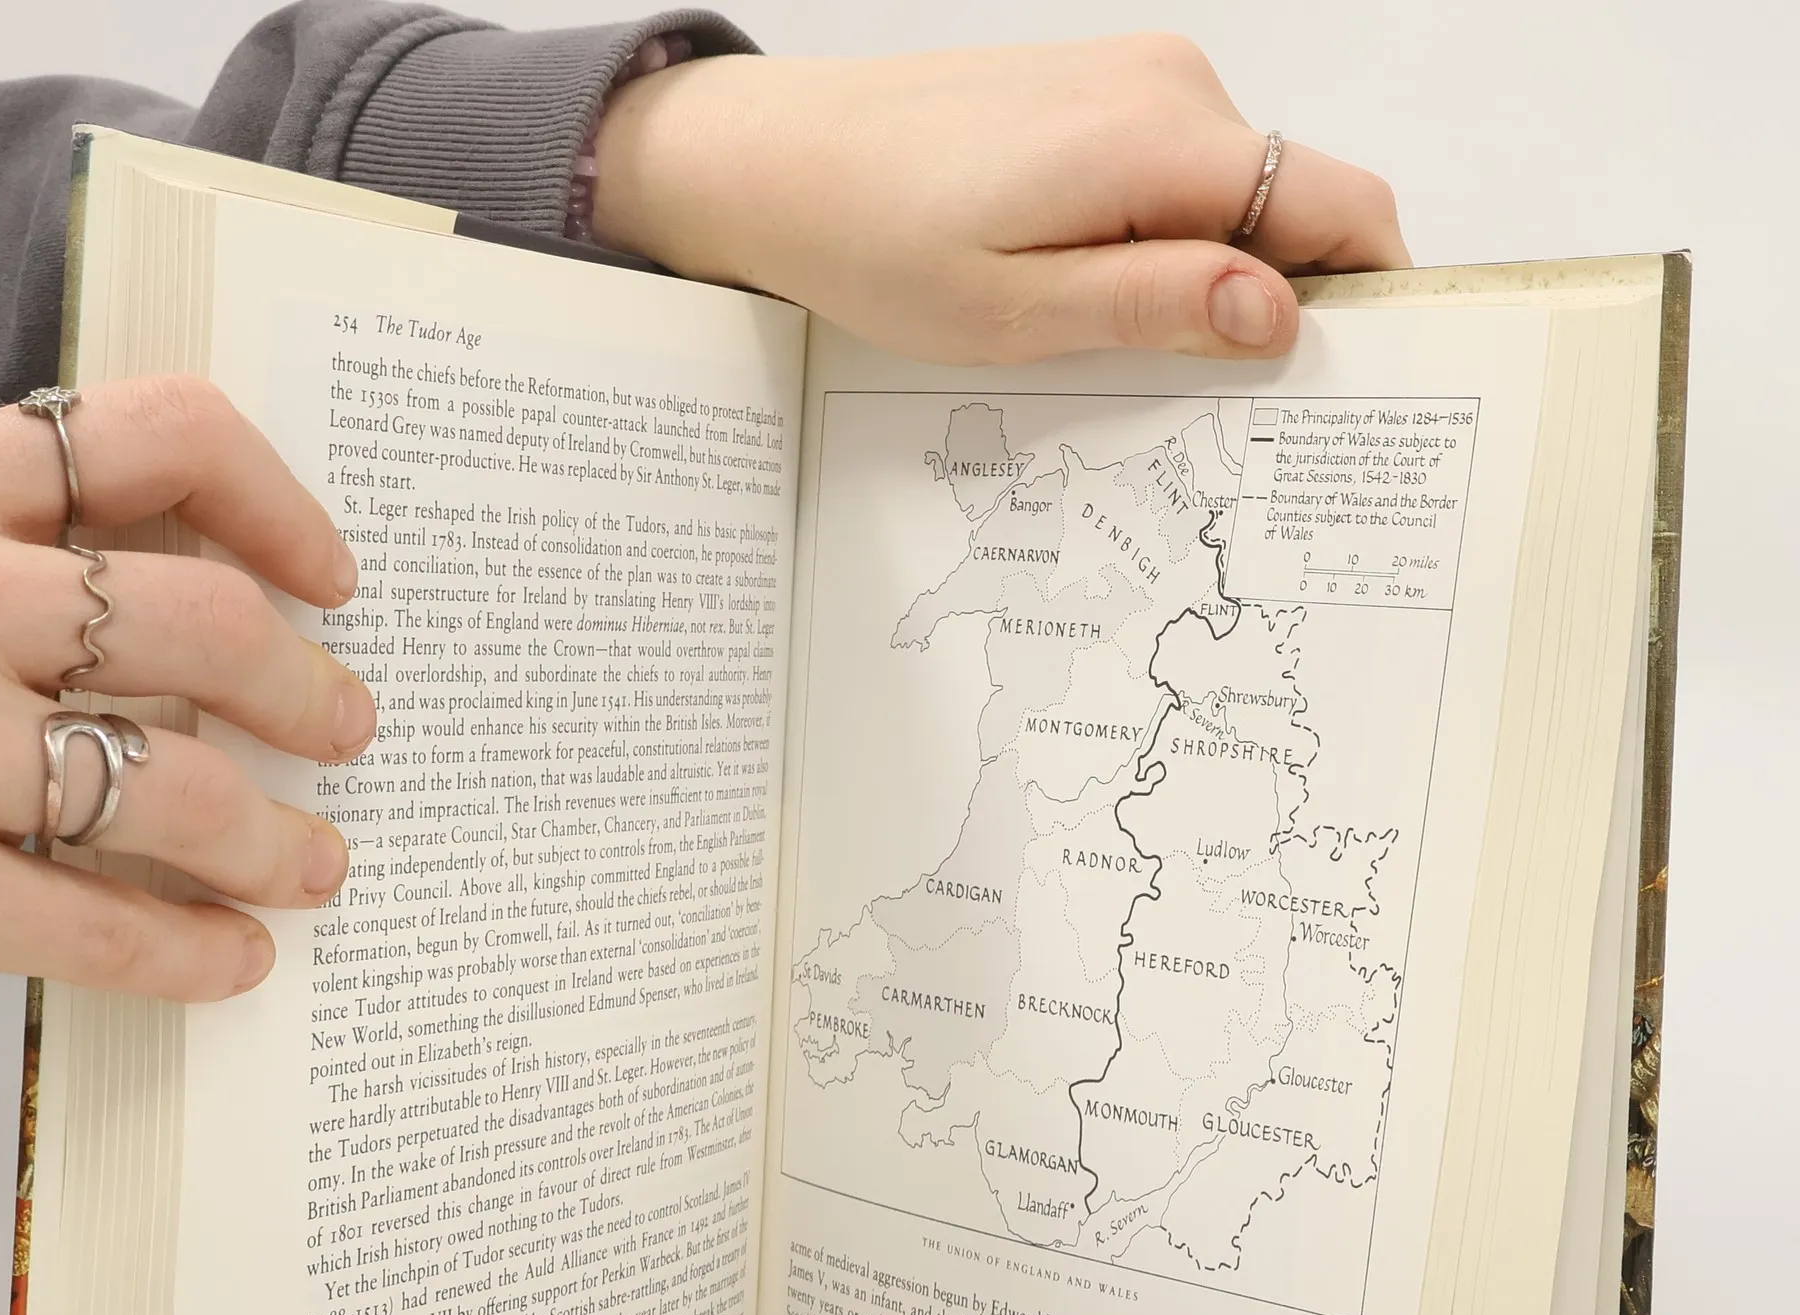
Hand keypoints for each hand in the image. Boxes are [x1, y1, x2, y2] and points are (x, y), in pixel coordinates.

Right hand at [0, 376, 371, 999]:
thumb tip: (185, 607)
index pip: (153, 436)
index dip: (279, 503)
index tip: (333, 578)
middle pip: (205, 623)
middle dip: (310, 690)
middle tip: (348, 729)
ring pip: (183, 788)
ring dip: (280, 839)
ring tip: (316, 864)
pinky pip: (104, 926)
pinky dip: (193, 951)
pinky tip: (236, 959)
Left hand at [594, 36, 1407, 363]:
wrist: (772, 160)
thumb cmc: (871, 238)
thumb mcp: (1017, 310)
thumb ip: (1158, 304)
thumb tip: (1280, 313)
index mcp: (1161, 137)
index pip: (1339, 204)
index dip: (1370, 293)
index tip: (1358, 380)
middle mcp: (1169, 86)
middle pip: (1293, 204)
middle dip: (1280, 302)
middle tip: (1225, 405)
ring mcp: (1136, 80)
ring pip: (1232, 197)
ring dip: (1210, 277)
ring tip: (1132, 355)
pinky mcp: (1099, 95)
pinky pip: (1176, 176)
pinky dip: (1166, 243)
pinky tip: (1100, 300)